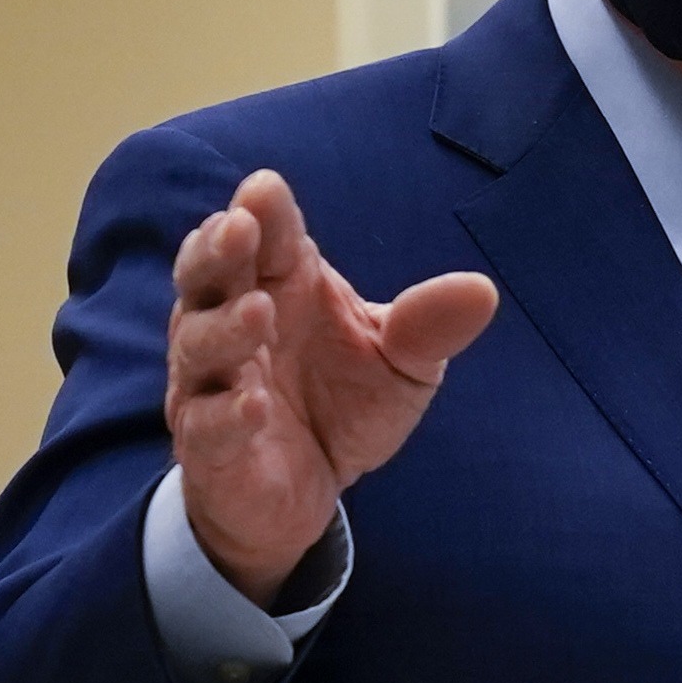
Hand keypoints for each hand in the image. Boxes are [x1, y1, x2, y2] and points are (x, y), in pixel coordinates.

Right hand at [166, 170, 498, 602]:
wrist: (309, 493)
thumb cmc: (345, 406)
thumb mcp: (402, 364)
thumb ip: (428, 327)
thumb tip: (482, 290)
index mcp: (279, 286)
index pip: (263, 239)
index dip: (262, 214)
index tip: (265, 189)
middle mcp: (234, 324)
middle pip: (207, 275)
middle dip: (217, 250)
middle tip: (237, 226)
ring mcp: (211, 383)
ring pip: (199, 345)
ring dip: (225, 328)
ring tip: (258, 312)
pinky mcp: (209, 445)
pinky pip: (208, 424)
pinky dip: (229, 413)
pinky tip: (255, 403)